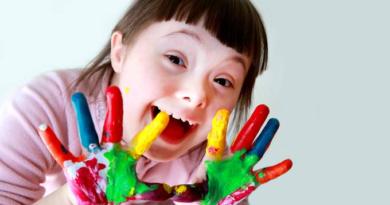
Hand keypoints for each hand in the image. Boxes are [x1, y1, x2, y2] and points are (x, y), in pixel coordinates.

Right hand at [38, 86, 173, 204]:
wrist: (96, 201)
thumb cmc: (118, 194)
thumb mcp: (139, 193)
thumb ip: (156, 191)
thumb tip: (179, 190)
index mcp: (126, 158)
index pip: (142, 142)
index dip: (153, 131)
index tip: (165, 117)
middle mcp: (109, 152)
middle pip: (112, 127)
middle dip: (114, 110)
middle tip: (115, 88)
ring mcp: (90, 157)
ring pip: (86, 132)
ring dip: (82, 115)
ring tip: (78, 95)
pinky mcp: (74, 166)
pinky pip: (61, 153)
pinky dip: (52, 142)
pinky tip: (44, 128)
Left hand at [171, 105, 292, 204]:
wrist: (212, 200)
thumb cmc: (201, 192)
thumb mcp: (192, 192)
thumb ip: (188, 191)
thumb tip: (177, 192)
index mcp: (214, 158)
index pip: (217, 141)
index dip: (220, 128)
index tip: (223, 112)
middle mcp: (231, 159)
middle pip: (244, 138)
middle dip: (253, 124)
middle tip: (263, 107)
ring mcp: (243, 168)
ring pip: (257, 150)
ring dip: (266, 137)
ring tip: (275, 123)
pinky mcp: (251, 180)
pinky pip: (265, 174)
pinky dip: (276, 170)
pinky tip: (287, 162)